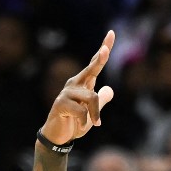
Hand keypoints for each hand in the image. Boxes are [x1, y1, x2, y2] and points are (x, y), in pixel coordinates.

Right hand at [40, 30, 115, 144]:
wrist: (59, 136)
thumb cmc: (75, 122)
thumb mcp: (92, 113)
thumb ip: (101, 101)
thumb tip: (109, 89)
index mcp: (84, 84)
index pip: (95, 64)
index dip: (104, 49)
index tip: (111, 33)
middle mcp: (75, 84)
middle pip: (91, 68)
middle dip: (100, 59)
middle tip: (106, 49)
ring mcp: (67, 93)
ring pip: (92, 98)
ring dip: (96, 115)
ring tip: (93, 123)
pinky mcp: (61, 104)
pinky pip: (82, 111)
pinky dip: (86, 121)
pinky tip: (80, 125)